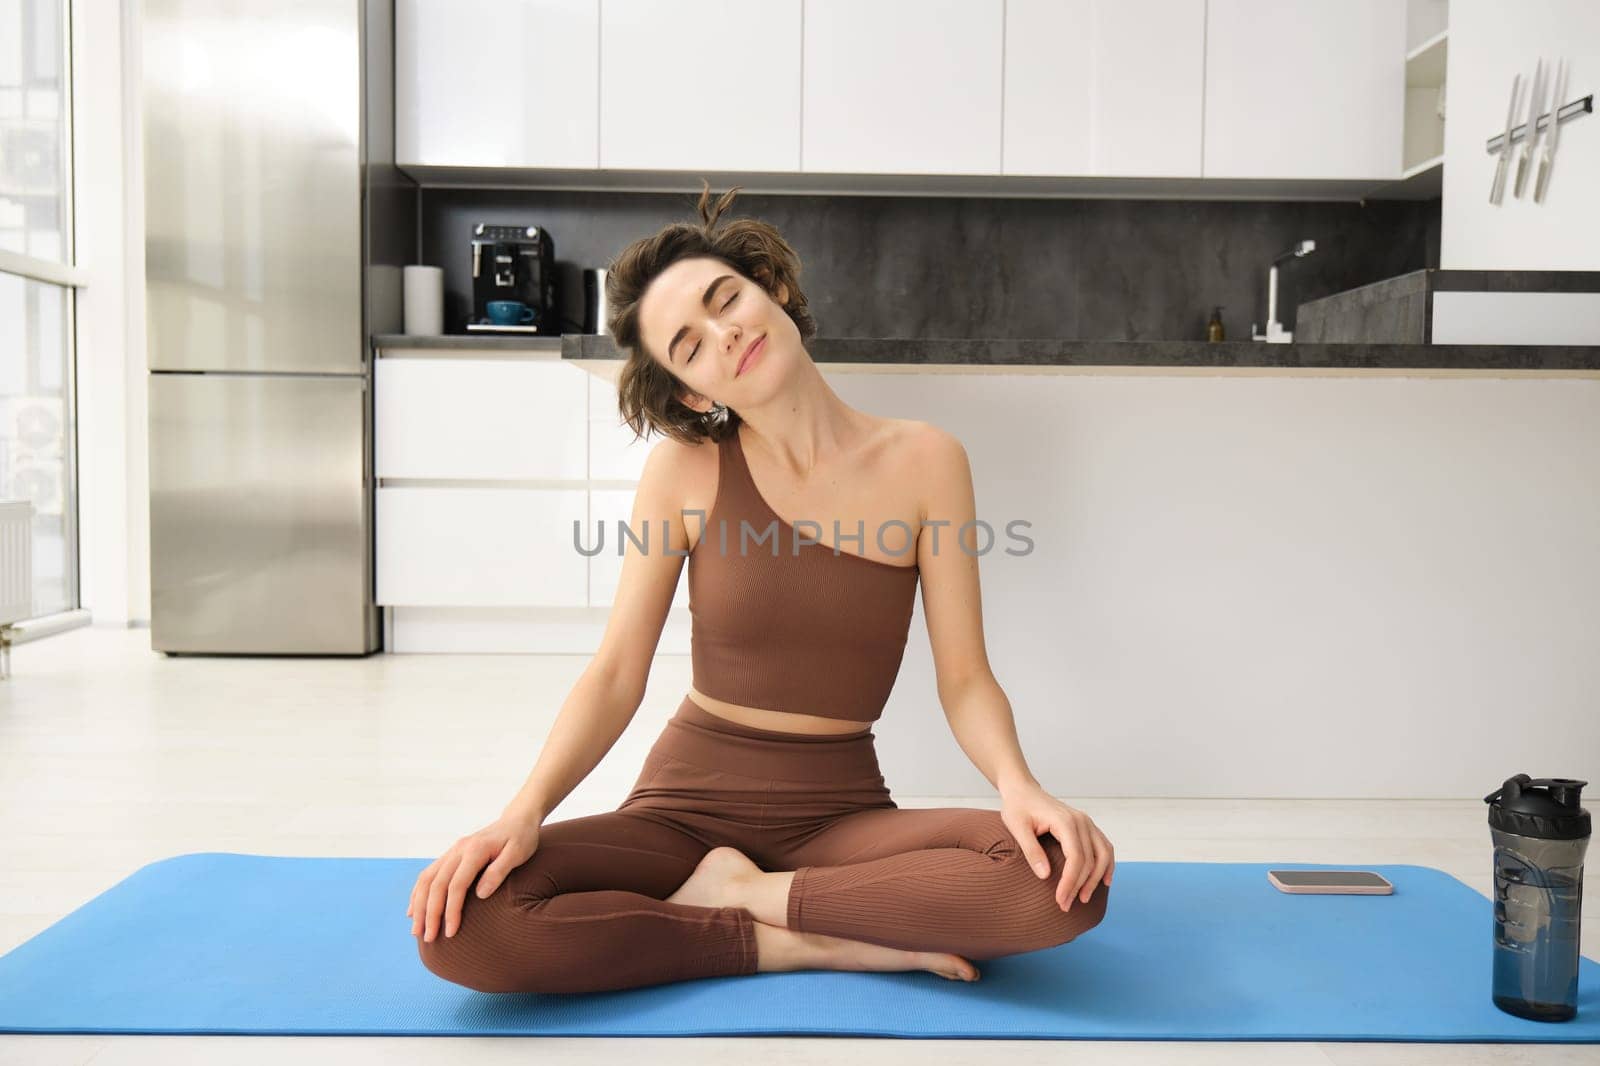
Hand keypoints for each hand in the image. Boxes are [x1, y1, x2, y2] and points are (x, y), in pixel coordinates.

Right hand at [408, 815, 541, 942]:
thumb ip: (499, 871)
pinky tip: (413, 910)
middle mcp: (459, 849)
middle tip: (429, 938)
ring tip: (416, 930)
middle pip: (436, 884)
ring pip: (427, 879)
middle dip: (430, 913)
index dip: (451, 910)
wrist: (517, 819)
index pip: (456, 885)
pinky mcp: (451, 855)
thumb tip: (480, 894)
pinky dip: (418, 893)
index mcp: (475, 850)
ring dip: (419, 905)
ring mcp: (452, 851)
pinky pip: (429, 874)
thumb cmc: (522, 838)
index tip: (451, 932)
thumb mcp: (518, 853)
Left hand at [999, 785, 1113, 911]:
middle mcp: (1081, 821)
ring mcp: (1086, 823)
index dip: (1070, 882)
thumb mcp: (1017, 827)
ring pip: (1102, 855)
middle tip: (1065, 906)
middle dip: (1079, 886)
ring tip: (1084, 898)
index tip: (1060, 900)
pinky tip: (1104, 881)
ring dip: (1096, 879)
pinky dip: (1107, 865)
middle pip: (1089, 860)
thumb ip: (1031, 850)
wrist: (1023, 790)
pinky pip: (1104, 847)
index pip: (1076, 857)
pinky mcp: (1086, 826)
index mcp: (1065, 821)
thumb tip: (1045, 876)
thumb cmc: (1017, 807)